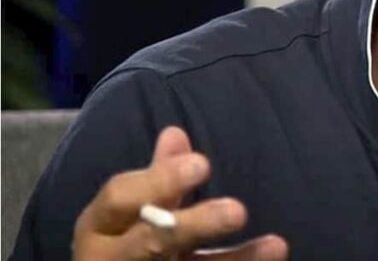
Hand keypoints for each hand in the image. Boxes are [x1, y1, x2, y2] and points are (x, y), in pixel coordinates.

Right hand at [72, 126, 287, 259]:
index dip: (160, 181)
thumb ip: (156, 179)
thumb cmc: (120, 244)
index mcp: (99, 228)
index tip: (203, 163)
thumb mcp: (127, 212)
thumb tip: (176, 133)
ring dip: (233, 260)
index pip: (121, 199)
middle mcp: (111, 259)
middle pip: (151, 243)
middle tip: (238, 210)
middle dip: (194, 225)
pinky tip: (271, 257)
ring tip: (276, 246)